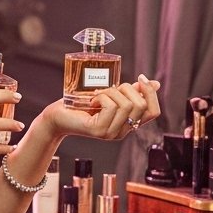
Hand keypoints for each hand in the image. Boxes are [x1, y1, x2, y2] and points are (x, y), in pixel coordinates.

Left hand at [41, 74, 161, 140]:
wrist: (58, 116)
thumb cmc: (82, 104)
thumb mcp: (110, 95)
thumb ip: (131, 92)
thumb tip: (154, 84)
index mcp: (129, 123)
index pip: (153, 112)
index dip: (150, 93)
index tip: (140, 78)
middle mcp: (123, 131)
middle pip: (141, 105)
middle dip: (127, 88)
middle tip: (110, 88)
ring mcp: (112, 133)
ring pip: (126, 105)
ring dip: (111, 92)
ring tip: (98, 95)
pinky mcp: (99, 131)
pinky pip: (111, 107)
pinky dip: (101, 97)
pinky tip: (91, 101)